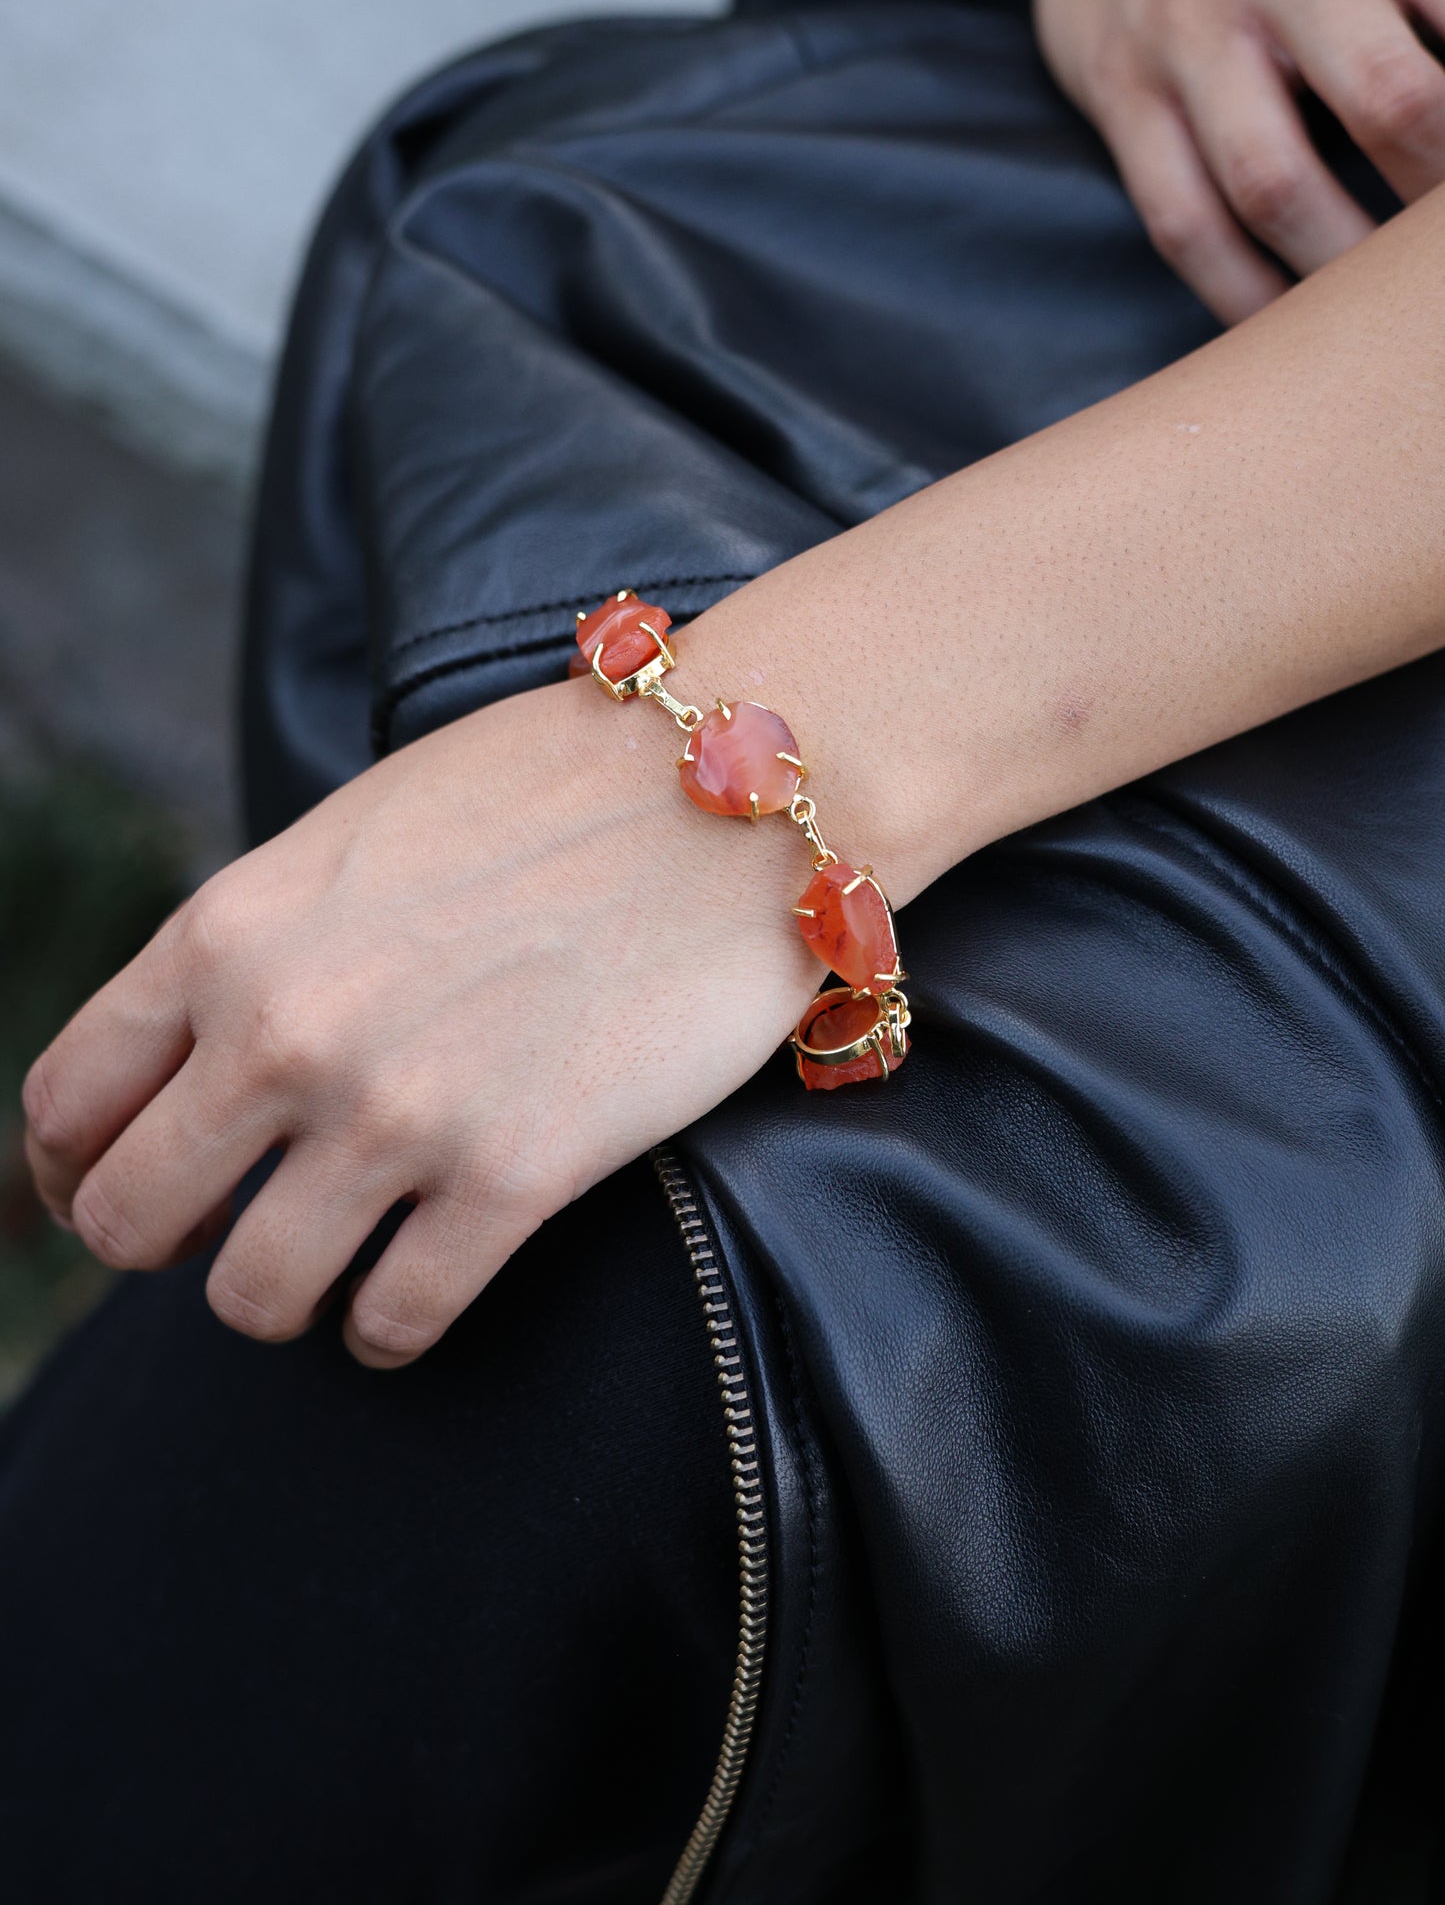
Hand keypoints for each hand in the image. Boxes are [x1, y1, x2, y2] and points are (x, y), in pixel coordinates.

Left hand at [21, 676, 818, 1365]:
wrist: (729, 794)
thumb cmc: (551, 791)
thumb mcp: (353, 834)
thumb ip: (261, 940)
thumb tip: (210, 1044)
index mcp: (229, 930)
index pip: (71, 1097)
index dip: (76, 1165)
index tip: (116, 1182)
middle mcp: (284, 1029)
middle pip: (128, 1219)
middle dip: (162, 1243)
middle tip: (224, 1232)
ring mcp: (395, 1112)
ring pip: (253, 1297)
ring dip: (281, 1298)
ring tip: (330, 1270)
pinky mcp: (512, 1178)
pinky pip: (394, 1322)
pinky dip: (390, 1327)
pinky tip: (413, 1295)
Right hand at [998, 0, 1444, 320]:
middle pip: (1389, 103)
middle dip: (1434, 207)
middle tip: (1440, 271)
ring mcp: (1191, 34)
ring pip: (1274, 183)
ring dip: (1339, 268)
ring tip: (1371, 318)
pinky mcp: (1123, 96)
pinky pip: (1183, 219)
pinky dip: (1237, 290)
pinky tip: (1278, 324)